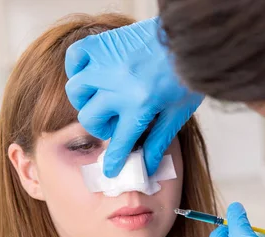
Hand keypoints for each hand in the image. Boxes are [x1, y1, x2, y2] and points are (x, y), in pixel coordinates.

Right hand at [65, 17, 203, 176]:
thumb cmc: (187, 76)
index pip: (119, 143)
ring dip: (87, 101)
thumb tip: (147, 167)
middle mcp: (117, 86)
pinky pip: (75, 57)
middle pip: (91, 119)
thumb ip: (159, 140)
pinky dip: (77, 68)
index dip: (114, 161)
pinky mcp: (102, 44)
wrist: (190, 38)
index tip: (110, 170)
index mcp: (139, 106)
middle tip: (114, 124)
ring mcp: (106, 64)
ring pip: (76, 91)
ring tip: (102, 100)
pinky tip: (90, 75)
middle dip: (102, 128)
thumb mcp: (178, 113)